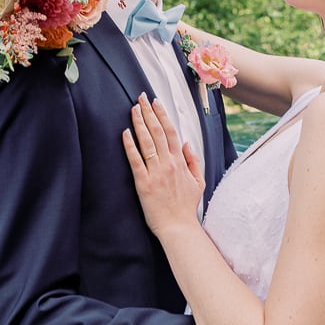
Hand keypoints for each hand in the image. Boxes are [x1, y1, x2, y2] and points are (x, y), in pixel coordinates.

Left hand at [123, 94, 205, 235]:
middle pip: (157, 132)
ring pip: (146, 142)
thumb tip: (186, 142)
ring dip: (139, 123)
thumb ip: (194, 160)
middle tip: (141, 98)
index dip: (162, 115)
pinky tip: (125, 133)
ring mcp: (156, 172)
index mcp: (181, 162)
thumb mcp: (198, 181)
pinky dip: (130, 146)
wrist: (178, 227)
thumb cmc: (186, 206)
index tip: (156, 102)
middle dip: (149, 112)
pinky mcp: (143, 183)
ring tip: (133, 109)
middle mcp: (168, 163)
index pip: (171, 132)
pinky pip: (136, 160)